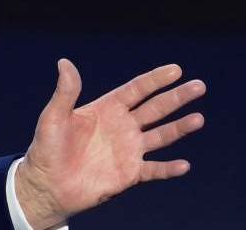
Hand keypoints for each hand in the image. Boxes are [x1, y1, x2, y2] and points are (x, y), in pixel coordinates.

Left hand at [16, 59, 205, 228]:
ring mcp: (128, 149)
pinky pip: (154, 169)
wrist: (47, 184)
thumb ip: (65, 92)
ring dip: (180, 128)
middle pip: (155, 109)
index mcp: (106, 109)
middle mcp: (122, 126)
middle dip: (177, 97)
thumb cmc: (47, 148)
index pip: (136, 90)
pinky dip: (169, 168)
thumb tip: (64, 62)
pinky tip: (183, 165)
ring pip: (161, 136)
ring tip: (198, 119)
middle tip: (199, 86)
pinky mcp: (130, 173)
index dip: (155, 80)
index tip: (176, 69)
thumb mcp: (54, 117)